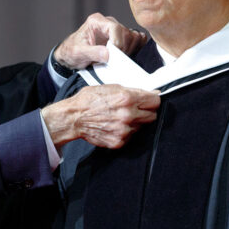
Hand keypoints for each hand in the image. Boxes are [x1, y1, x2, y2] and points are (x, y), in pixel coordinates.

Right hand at [41, 84, 159, 148]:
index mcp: (127, 98)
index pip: (155, 101)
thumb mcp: (110, 87)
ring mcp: (124, 130)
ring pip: (141, 127)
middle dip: (146, 112)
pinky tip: (115, 126)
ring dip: (135, 122)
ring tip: (120, 117)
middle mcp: (128, 115)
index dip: (153, 100)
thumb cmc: (89, 100)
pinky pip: (131, 136)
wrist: (73, 118)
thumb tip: (150, 93)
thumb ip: (132, 90)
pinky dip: (126, 132)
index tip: (151, 101)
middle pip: (152, 116)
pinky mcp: (119, 141)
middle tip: (137, 110)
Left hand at [53, 13, 147, 69]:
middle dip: (123, 49)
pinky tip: (124, 57)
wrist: (71, 56)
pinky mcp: (123, 38)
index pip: (116, 27)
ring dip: (129, 50)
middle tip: (113, 60)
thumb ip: (93, 53)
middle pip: (127, 33)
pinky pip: (138, 40)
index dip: (118, 42)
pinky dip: (135, 49)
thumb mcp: (78, 53)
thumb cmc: (72, 52)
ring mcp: (117, 30)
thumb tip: (108, 54)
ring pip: (134, 37)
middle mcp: (109, 23)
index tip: (115, 55)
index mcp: (97, 21)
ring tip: (116, 59)